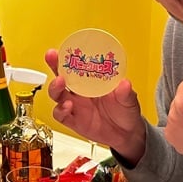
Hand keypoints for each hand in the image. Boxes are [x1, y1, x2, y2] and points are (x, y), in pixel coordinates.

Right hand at [45, 49, 145, 164]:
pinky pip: (60, 114)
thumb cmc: (126, 112)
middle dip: (55, 65)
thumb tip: (125, 83)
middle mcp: (79, 92)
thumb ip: (126, 93)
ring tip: (60, 83)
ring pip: (56, 94)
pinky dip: (60, 110)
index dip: (68, 56)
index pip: (76, 66)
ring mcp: (75, 106)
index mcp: (91, 81)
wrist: (126, 134)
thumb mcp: (129, 100)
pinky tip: (67, 106)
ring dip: (55, 87)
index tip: (64, 47)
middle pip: (61, 75)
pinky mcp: (73, 120)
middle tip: (53, 57)